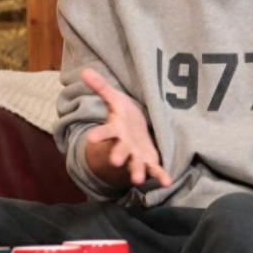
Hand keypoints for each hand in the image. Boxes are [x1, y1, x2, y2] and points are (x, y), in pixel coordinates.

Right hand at [81, 69, 171, 187]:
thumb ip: (101, 88)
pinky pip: (155, 171)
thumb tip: (85, 70)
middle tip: (116, 161)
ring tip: (138, 180)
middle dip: (118, 155)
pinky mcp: (149, 162)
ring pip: (135, 165)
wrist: (132, 136)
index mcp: (115, 131)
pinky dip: (160, 177)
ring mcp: (136, 156)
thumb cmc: (123, 118)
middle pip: (119, 151)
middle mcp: (123, 146)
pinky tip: (167, 182)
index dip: (99, 135)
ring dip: (137, 172)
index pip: (105, 133)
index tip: (92, 138)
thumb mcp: (115, 100)